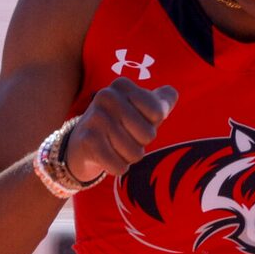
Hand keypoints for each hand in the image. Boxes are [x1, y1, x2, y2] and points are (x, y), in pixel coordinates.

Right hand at [62, 79, 178, 181]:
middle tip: (123, 138)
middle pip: (148, 135)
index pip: (158, 113)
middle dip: (140, 144)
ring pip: (134, 153)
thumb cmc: (120, 125)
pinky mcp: (87, 140)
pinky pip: (119, 166)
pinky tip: (106, 158)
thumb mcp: (141, 111)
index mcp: (122, 85)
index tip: (135, 122)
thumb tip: (172, 94)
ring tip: (113, 147)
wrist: (83, 145)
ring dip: (128, 157)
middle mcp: (107, 96)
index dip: (151, 125)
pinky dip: (117, 168)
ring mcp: (95, 117)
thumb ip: (161, 102)